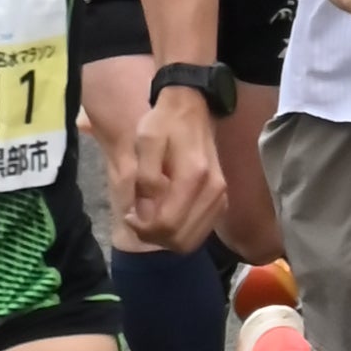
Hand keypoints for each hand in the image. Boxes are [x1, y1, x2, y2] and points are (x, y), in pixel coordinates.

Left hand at [107, 91, 228, 249]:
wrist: (191, 109)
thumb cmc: (164, 123)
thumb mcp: (146, 141)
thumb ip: (146, 177)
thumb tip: (146, 213)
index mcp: (194, 175)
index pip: (168, 224)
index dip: (144, 229)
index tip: (129, 216)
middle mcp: (213, 191)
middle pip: (181, 240)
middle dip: (154, 236)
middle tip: (136, 220)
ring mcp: (220, 198)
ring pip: (191, 241)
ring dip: (167, 238)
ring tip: (149, 219)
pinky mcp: (221, 202)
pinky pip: (200, 233)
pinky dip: (180, 233)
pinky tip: (166, 216)